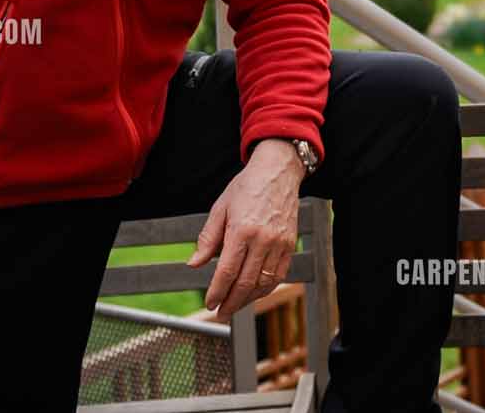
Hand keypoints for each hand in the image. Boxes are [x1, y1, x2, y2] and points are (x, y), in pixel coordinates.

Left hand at [191, 139, 306, 320]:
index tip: (210, 302)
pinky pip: (279, 275)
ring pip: (264, 283)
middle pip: (245, 282)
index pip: (226, 271)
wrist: (278, 171)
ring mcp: (279, 243)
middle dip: (231, 302)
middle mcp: (263, 239)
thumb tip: (194, 263)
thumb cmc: (247, 186)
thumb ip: (208, 238)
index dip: (217, 291)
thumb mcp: (220, 208)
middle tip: (220, 313)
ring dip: (248, 299)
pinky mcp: (290, 244)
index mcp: (241, 229)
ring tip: (236, 306)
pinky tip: (256, 293)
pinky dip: (267, 288)